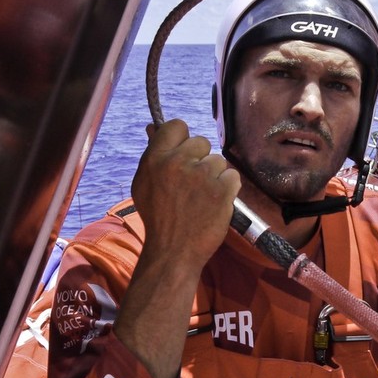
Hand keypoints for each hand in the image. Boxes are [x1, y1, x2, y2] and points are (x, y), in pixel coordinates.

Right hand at [132, 119, 239, 263]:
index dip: (183, 138)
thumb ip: (153, 155)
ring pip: (218, 160)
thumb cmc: (158, 218)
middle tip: (193, 183)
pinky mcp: (222, 189)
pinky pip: (233, 176)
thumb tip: (154, 127)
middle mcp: (179, 162)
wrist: (174, 251)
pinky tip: (215, 202)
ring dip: (215, 176)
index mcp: (156, 158)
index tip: (185, 152)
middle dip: (200, 159)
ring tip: (202, 197)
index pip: (177, 126)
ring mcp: (202, 175)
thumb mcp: (144, 183)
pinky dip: (228, 188)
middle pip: (201, 142)